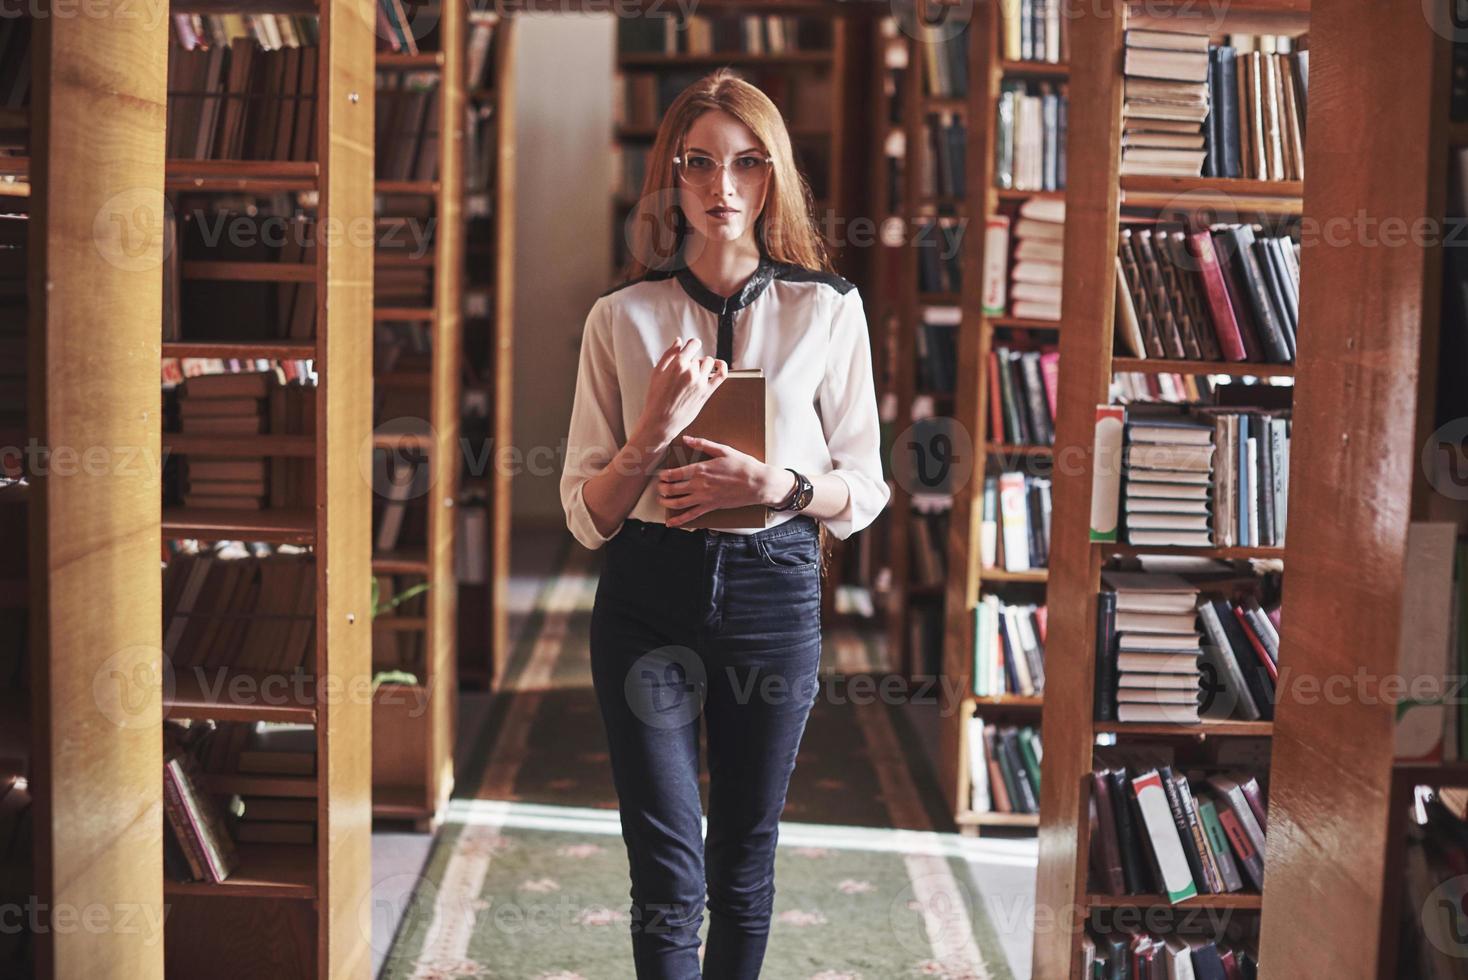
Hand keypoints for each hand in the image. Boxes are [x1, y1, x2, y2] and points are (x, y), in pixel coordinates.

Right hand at [633, 337, 726, 453]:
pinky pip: (721, 374)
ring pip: (709, 363)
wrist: (661, 422)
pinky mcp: (707, 392)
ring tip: (695, 373)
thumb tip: (679, 340)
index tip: (690, 349)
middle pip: (698, 357)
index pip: (694, 344)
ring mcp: (700, 382)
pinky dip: (722, 366)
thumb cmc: (656, 398)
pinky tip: (718, 365)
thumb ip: (669, 354)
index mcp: (677, 364)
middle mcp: (690, 372)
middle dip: (692, 361)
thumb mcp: (657, 372)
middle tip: (683, 373)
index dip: (692, 345)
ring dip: (703, 365)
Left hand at [657, 436, 795, 527]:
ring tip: (661, 500)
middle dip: (662, 488)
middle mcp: (699, 485)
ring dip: (666, 503)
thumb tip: (686, 439)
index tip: (660, 475)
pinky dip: (679, 521)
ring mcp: (704, 498)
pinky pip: (691, 516)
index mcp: (701, 469)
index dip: (663, 476)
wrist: (757, 483)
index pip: (674, 474)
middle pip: (672, 489)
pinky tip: (671, 523)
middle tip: (659, 487)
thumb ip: (702, 444)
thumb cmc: (742, 465)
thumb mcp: (723, 450)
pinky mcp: (711, 507)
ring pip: (678, 503)